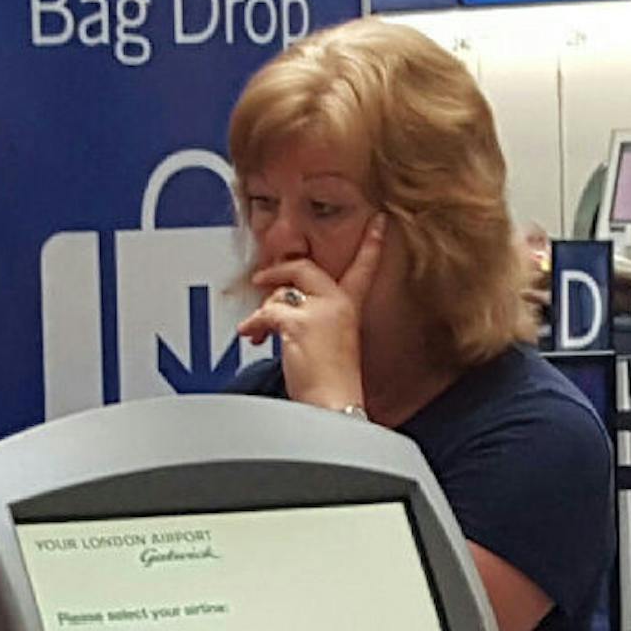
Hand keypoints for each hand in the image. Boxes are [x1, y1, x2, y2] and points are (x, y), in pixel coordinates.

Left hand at [237, 213, 386, 410]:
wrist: (333, 407)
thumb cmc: (331, 387)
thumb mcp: (330, 346)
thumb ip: (313, 323)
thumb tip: (281, 312)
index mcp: (350, 309)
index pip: (363, 269)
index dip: (372, 245)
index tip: (379, 223)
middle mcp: (338, 304)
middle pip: (305, 268)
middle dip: (278, 271)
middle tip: (262, 279)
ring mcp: (320, 311)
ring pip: (281, 292)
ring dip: (262, 312)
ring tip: (256, 333)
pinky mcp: (301, 322)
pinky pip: (267, 312)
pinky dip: (254, 325)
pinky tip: (251, 336)